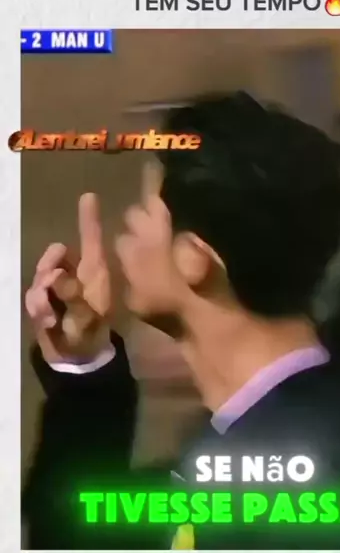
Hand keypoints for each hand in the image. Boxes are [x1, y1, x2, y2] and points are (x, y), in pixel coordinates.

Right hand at [25, 194, 110, 363]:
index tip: (89, 197)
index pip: (90, 240)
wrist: (75, 355)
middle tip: (51, 280)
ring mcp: (57, 287)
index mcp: (94, 272)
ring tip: (51, 313)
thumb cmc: (91, 332)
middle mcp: (74, 274)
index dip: (89, 219)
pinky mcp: (43, 300)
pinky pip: (33, 296)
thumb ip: (74, 296)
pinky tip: (48, 321)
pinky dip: (38, 308)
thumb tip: (55, 277)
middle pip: (56, 253)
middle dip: (50, 263)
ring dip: (42, 292)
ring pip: (41, 275)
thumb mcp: (87, 316)